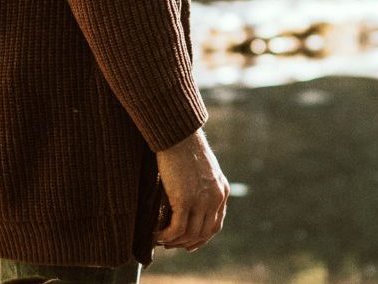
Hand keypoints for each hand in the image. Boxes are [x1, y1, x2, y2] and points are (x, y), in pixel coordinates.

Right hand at [152, 127, 228, 252]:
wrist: (178, 133)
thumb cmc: (184, 145)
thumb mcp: (202, 168)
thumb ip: (201, 185)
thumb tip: (187, 202)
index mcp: (221, 190)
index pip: (215, 225)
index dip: (201, 238)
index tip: (188, 244)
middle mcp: (215, 198)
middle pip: (203, 233)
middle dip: (186, 243)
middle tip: (170, 244)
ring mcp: (201, 200)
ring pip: (190, 234)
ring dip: (174, 241)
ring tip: (161, 240)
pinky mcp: (184, 200)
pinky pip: (177, 229)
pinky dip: (166, 236)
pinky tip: (156, 235)